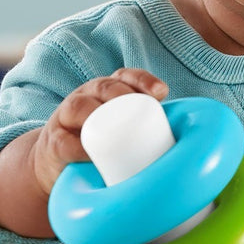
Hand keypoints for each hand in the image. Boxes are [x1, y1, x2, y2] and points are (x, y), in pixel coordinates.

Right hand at [31, 68, 168, 192]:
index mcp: (107, 93)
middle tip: (141, 106)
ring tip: (117, 127)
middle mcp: (86, 97)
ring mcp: (66, 118)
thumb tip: (190, 144)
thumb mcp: (123, 130)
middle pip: (103, 87)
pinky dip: (77, 148)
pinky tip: (89, 154)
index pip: (125, 77)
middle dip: (123, 93)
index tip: (161, 92)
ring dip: (97, 113)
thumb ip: (149, 129)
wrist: (57, 166)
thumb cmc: (101, 145)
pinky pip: (63, 142)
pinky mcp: (53, 143)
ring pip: (79, 106)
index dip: (143, 80)